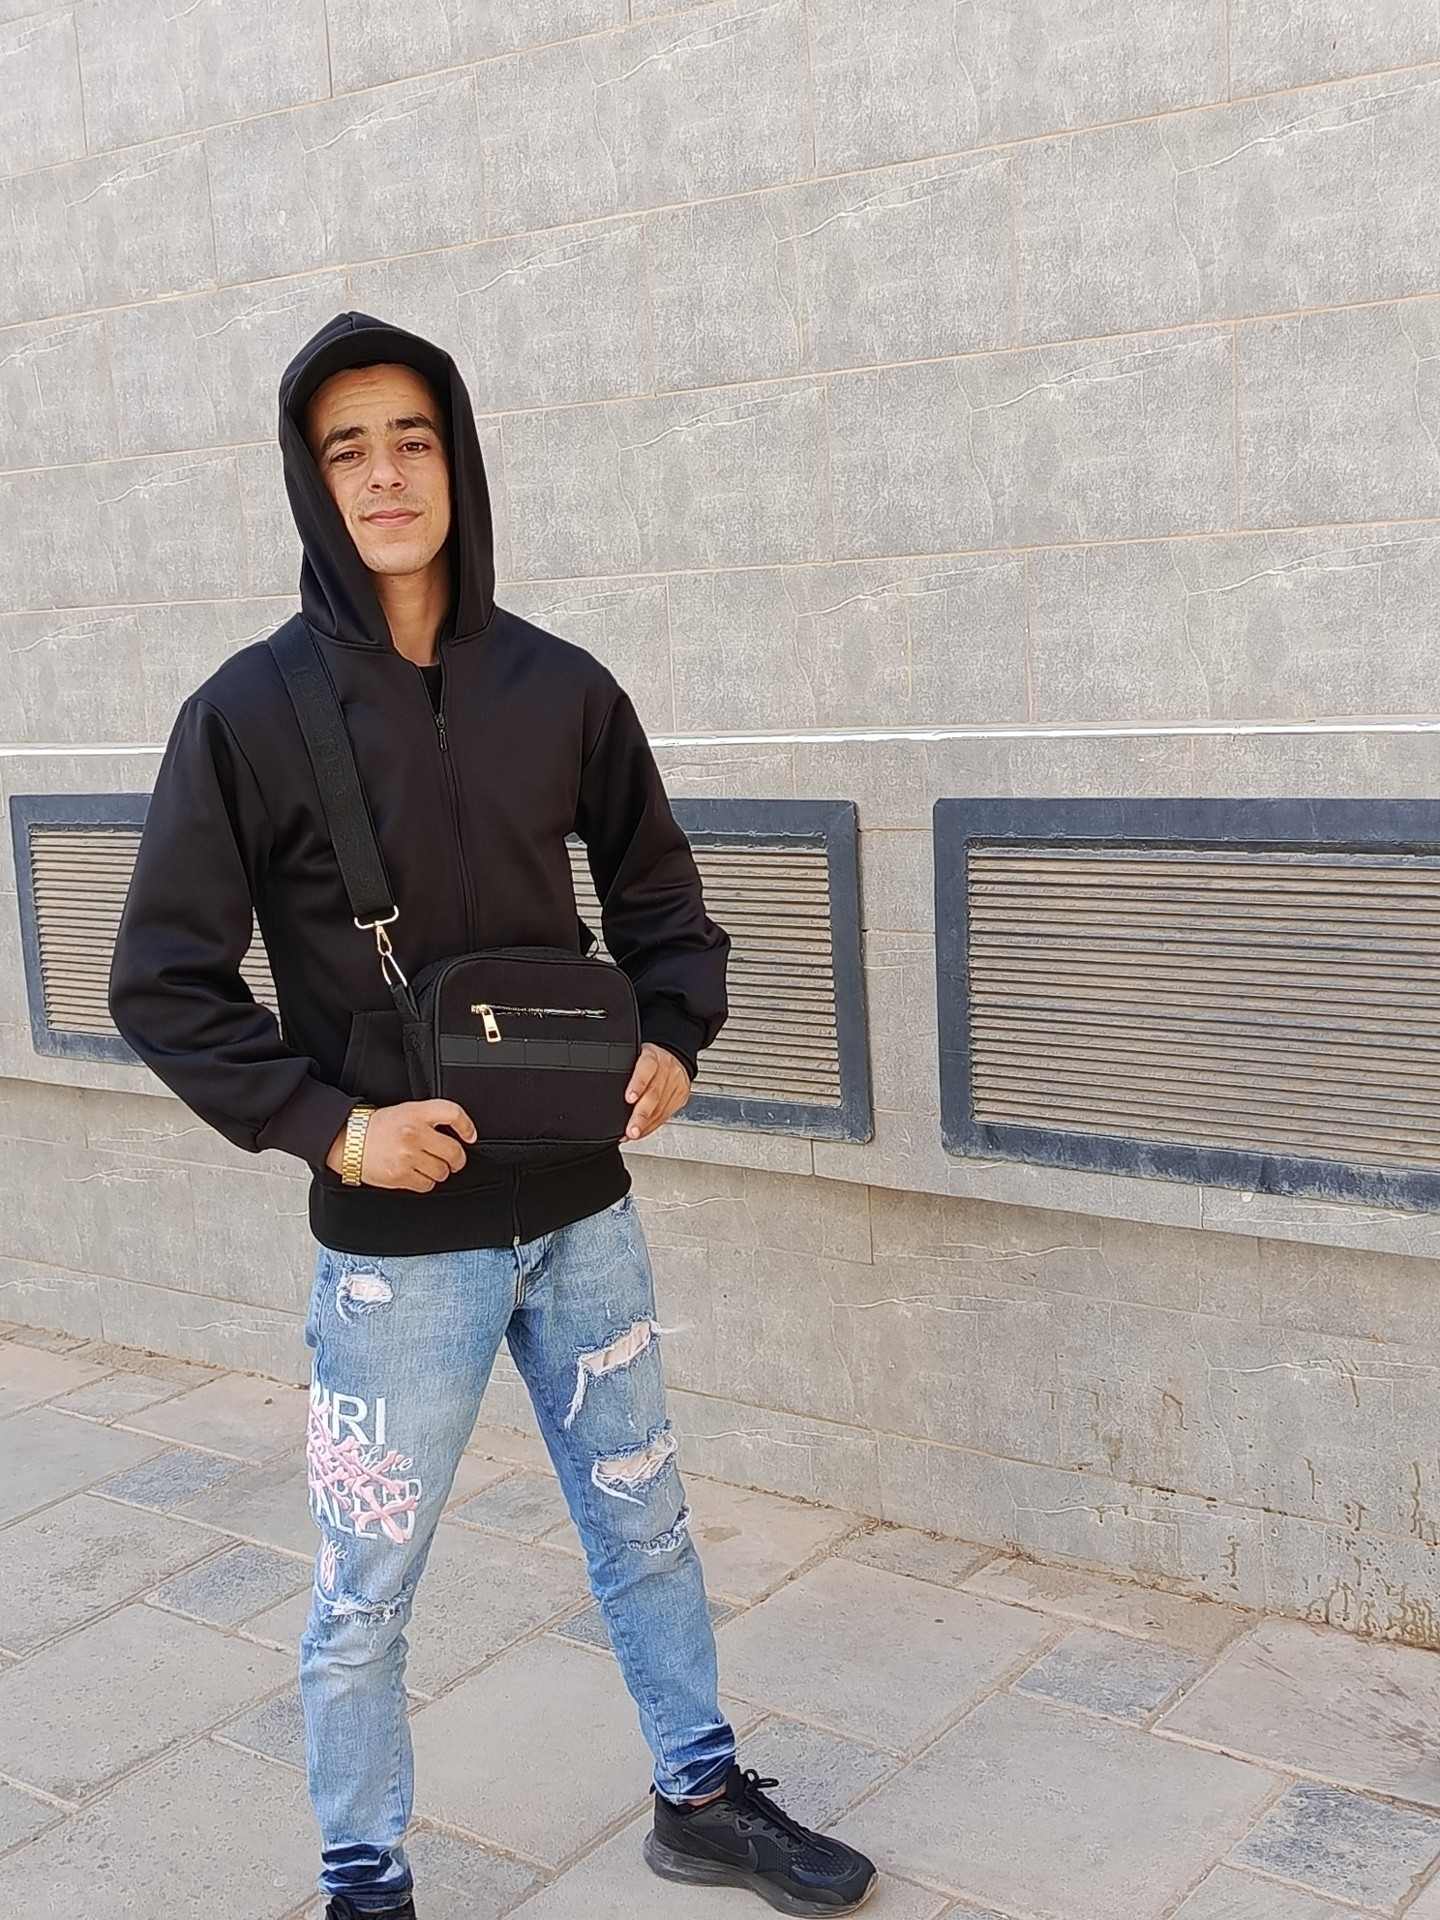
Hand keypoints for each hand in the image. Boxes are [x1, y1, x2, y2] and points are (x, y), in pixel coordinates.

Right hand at [325, 1100, 476, 1192]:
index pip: (453, 1114)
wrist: (349, 1140)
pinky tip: (418, 1173)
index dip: (467, 1126)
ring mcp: (407, 1157)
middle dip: (457, 1158)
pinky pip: (427, 1185)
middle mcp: (413, 1134)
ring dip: (441, 1171)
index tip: (470, 1136)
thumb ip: (429, 1118)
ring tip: (430, 1165)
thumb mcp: (405, 1110)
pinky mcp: (400, 1176)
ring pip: (442, 1171)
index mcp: (416, 1113)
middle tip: (453, 1158)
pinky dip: (426, 1182)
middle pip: (453, 1151)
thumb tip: (457, 1132)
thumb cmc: (377, 1126)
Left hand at [623, 1043, 691, 1141]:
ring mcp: (676, 1083)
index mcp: (652, 1056)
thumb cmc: (647, 1060)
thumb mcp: (634, 1058)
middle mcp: (666, 1069)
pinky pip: (666, 1115)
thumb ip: (623, 1072)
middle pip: (654, 1094)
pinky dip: (651, 1126)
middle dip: (641, 1115)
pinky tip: (641, 1132)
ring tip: (632, 1134)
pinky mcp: (680, 1097)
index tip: (629, 1099)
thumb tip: (605, 1095)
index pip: (646, 1068)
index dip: (638, 1084)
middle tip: (631, 1130)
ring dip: (645, 1125)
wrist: (673, 1057)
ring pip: (661, 1108)